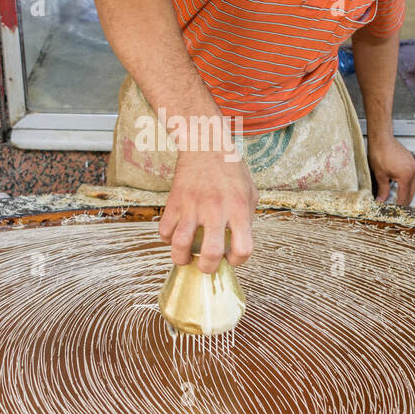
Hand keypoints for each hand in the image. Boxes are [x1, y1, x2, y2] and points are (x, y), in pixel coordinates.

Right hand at [160, 149, 257, 272]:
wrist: (205, 145)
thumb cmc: (231, 169)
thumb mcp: (250, 192)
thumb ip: (246, 219)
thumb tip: (238, 244)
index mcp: (238, 208)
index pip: (244, 248)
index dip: (238, 260)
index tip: (231, 257)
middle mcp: (216, 209)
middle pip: (210, 253)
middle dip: (208, 268)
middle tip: (206, 265)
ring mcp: (192, 205)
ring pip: (180, 245)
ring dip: (181, 258)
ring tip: (185, 258)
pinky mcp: (174, 201)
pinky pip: (164, 230)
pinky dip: (167, 239)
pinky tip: (175, 236)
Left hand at [367, 135, 414, 204]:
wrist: (382, 139)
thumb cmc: (380, 154)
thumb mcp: (380, 175)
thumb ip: (383, 190)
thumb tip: (381, 200)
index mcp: (405, 177)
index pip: (405, 196)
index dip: (401, 205)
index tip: (397, 211)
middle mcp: (412, 171)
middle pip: (412, 191)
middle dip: (406, 200)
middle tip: (400, 207)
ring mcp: (413, 165)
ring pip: (414, 183)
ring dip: (409, 191)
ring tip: (402, 197)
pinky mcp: (410, 160)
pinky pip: (413, 175)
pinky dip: (409, 182)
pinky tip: (404, 184)